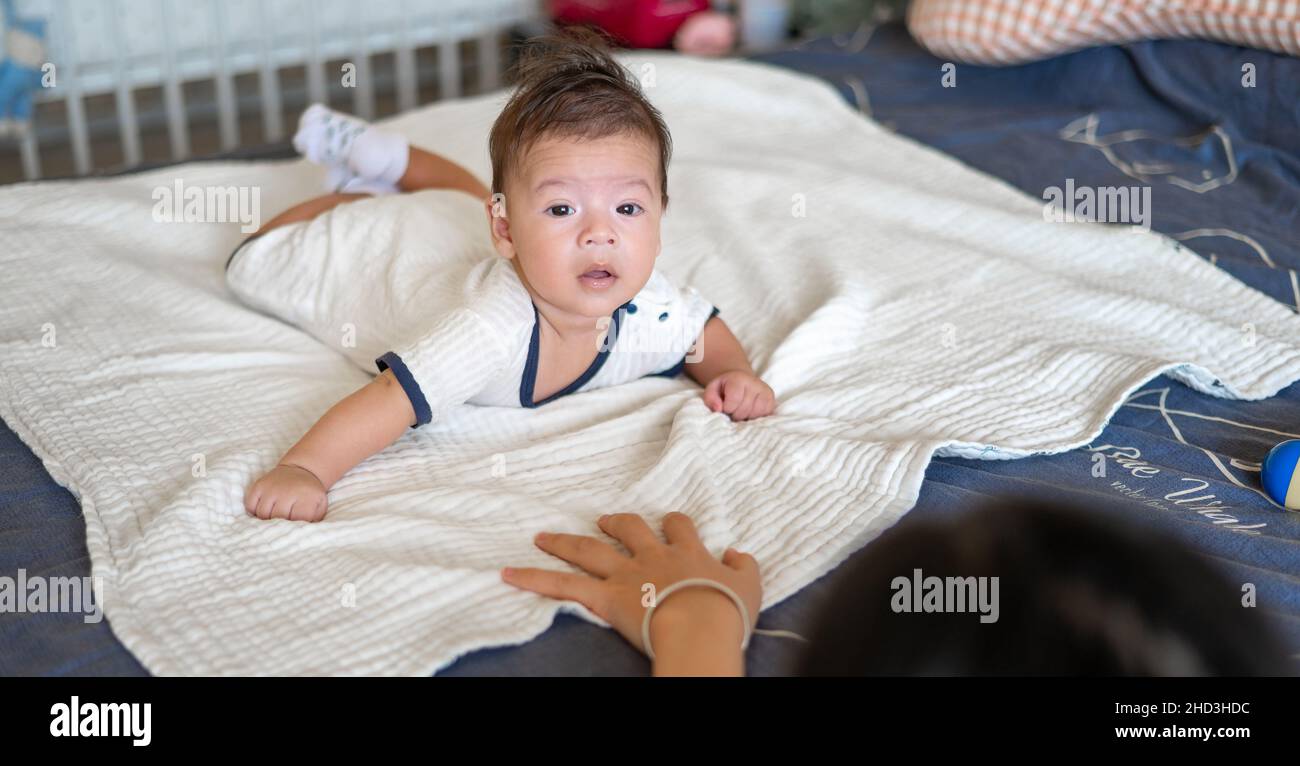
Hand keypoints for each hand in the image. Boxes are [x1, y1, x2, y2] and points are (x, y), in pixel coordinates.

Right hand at [244, 463, 327, 521]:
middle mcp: (287, 492)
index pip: (296, 520)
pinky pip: (250, 505)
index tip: (296, 525)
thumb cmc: (310, 494)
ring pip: (262, 514)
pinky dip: (254, 511)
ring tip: (274, 518)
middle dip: (280, 524)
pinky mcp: (259, 485)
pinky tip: (265, 510)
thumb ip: (315, 519)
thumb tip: (304, 532)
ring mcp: (271, 488)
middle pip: (277, 518)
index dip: (296, 526)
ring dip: (267, 519)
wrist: (301, 470)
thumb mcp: (320, 504)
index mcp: (305, 497)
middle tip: (284, 523)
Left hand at [501, 512, 760, 666]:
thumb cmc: (726, 609)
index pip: (678, 526)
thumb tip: (736, 554)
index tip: (670, 525)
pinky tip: (507, 573)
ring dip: (565, 541)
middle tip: (604, 518)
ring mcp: (625, 574)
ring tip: (543, 536)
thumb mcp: (748, 585)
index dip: (673, 524)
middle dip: (616, 521)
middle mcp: (652, 556)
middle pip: (630, 527)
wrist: (702, 625)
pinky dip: (532, 578)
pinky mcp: (604, 596)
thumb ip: (743, 566)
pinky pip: (562, 585)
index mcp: (687, 552)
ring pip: (589, 549)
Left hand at [702, 370, 775, 420]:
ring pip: (755, 414)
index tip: (724, 407)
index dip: (727, 408)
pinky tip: (749, 412)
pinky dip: (755, 418)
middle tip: (732, 410)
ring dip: (745, 417)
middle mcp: (754, 383)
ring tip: (740, 411)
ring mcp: (765, 391)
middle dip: (735, 415)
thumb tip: (718, 409)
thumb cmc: (724, 388)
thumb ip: (710, 399)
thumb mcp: (712, 390)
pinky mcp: (771, 400)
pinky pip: (764, 416)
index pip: (734, 400)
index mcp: (738, 379)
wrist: (740, 381)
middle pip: (744, 410)